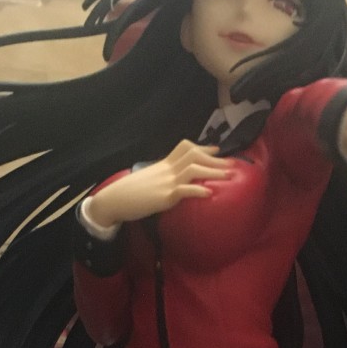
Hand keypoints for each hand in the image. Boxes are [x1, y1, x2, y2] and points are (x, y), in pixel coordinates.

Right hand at [86, 140, 231, 226]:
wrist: (114, 200)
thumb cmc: (130, 194)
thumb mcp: (149, 181)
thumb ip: (163, 179)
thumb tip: (174, 184)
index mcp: (163, 165)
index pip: (185, 148)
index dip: (203, 147)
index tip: (217, 149)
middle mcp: (166, 170)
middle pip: (193, 155)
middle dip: (215, 159)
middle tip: (232, 164)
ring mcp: (166, 182)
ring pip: (193, 169)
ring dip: (213, 171)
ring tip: (229, 176)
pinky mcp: (164, 196)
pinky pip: (184, 190)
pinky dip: (198, 190)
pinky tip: (210, 193)